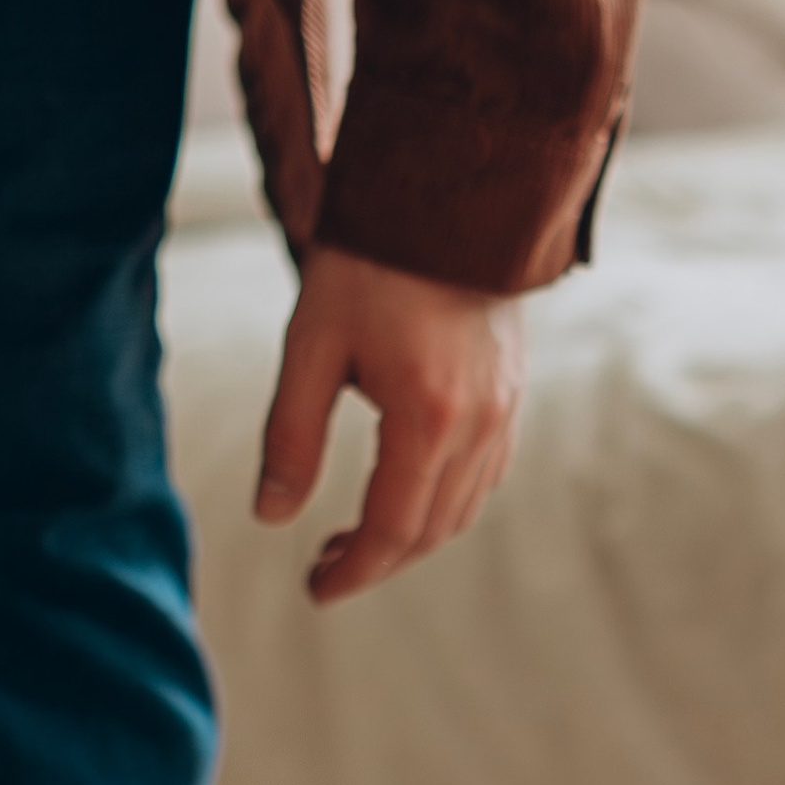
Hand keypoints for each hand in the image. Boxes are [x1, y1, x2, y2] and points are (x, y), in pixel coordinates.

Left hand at [254, 242, 526, 605]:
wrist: (446, 195)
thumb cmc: (368, 263)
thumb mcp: (311, 346)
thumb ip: (289, 437)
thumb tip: (271, 517)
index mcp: (427, 417)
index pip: (393, 529)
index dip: (353, 571)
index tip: (314, 589)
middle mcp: (479, 425)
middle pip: (432, 531)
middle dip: (378, 560)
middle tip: (324, 567)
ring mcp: (505, 412)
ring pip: (463, 510)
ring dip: (412, 538)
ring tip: (357, 537)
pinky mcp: (513, 397)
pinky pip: (486, 477)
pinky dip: (445, 503)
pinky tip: (405, 493)